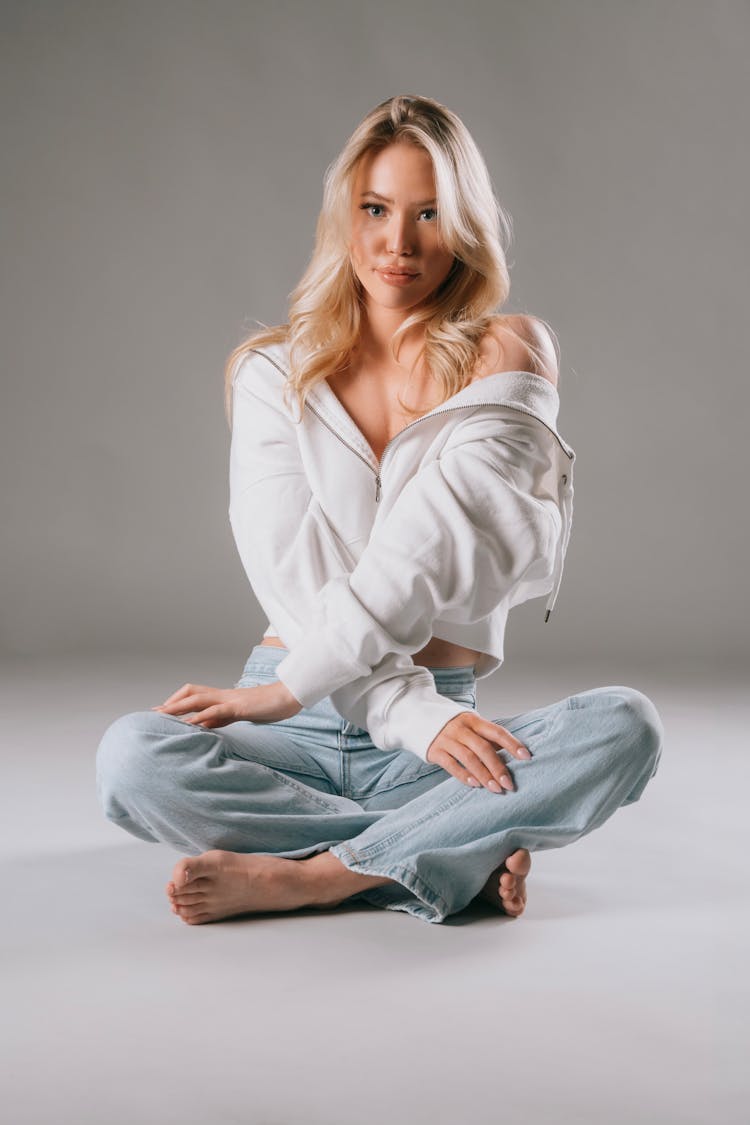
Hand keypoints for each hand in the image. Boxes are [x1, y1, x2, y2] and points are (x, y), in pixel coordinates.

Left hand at [152, 680, 301, 728]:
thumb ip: (223, 719)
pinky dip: (201, 716)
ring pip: (198, 699)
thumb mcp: (242, 715)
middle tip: (153, 713)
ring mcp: (230, 699)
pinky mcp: (239, 706)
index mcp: (224, 697)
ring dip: (178, 707)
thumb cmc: (268, 706)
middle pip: (191, 692)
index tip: (160, 711)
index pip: (195, 694)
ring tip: (162, 716)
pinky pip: (216, 710)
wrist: (290, 697)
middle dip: (171, 702)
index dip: (177, 701)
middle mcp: (223, 695)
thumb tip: (204, 726)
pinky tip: (190, 724)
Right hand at [426, 711, 531, 792]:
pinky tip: (475, 785)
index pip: (497, 732)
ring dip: (484, 775)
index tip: (526, 757)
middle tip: (509, 784)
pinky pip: (451, 765)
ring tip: (496, 789)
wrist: (418, 716)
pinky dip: (464, 776)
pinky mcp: (435, 750)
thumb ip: (486, 738)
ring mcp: (447, 739)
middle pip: (483, 748)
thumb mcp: (470, 725)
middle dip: (498, 768)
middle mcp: (460, 728)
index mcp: (474, 720)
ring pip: (469, 758)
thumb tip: (510, 758)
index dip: (512, 744)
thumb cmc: (452, 726)